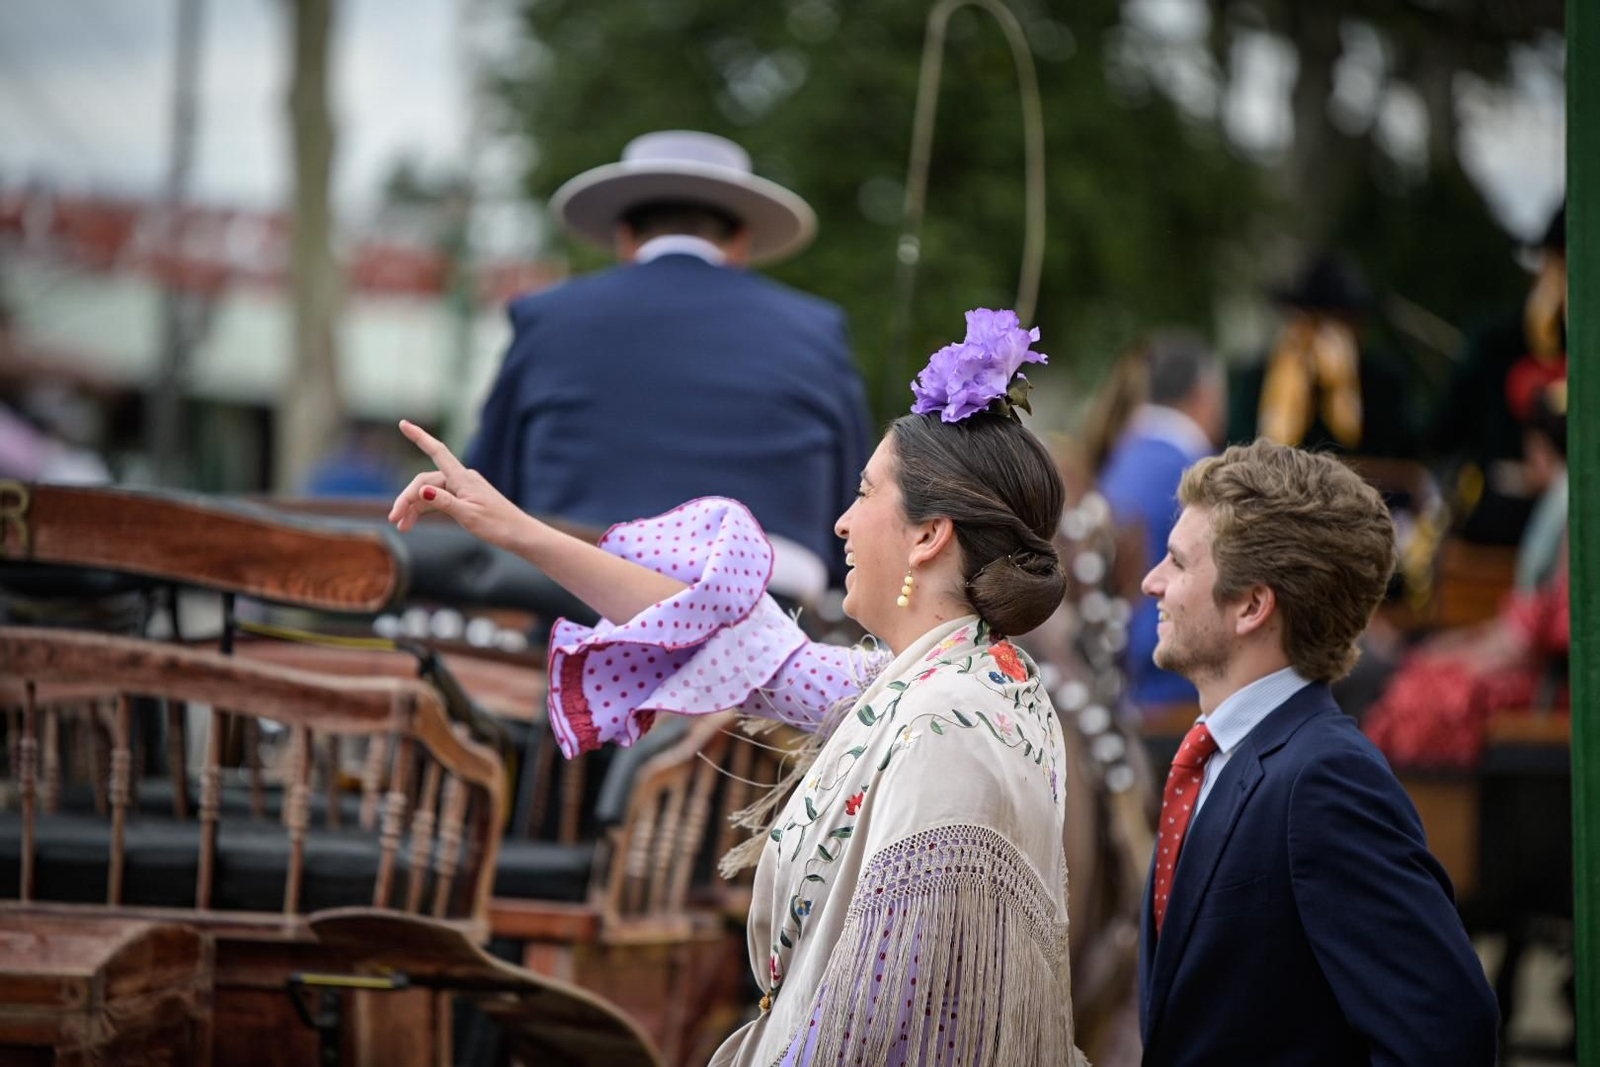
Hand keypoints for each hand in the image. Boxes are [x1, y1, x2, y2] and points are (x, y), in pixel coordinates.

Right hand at [388, 420, 528, 548]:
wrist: (519, 535)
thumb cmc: (498, 525)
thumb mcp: (469, 516)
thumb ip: (444, 502)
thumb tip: (422, 490)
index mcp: (463, 478)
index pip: (437, 451)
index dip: (419, 437)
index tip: (403, 423)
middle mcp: (462, 479)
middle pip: (425, 481)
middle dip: (407, 498)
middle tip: (394, 518)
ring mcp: (462, 489)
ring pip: (430, 493)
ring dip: (413, 508)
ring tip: (401, 526)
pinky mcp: (464, 500)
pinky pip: (438, 500)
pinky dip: (425, 511)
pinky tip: (412, 523)